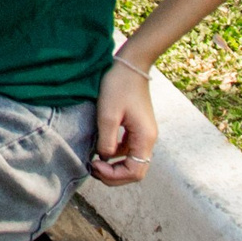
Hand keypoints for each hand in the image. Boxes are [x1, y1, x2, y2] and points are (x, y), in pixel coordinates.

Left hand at [90, 56, 158, 186]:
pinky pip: (129, 151)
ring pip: (132, 162)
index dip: (114, 175)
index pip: (135, 172)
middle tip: (93, 168)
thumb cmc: (118, 86)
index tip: (95, 164)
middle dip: (114, 175)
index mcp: (145, 138)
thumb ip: (107, 140)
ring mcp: (144, 134)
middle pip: (136, 171)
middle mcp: (148, 139)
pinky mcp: (137, 128)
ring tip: (94, 161)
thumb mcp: (108, 114)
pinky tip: (101, 149)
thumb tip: (105, 157)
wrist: (130, 65)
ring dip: (115, 167)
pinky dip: (116, 155)